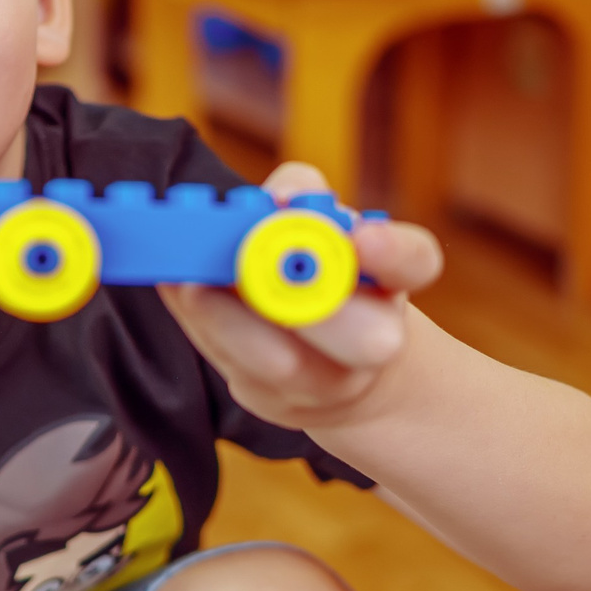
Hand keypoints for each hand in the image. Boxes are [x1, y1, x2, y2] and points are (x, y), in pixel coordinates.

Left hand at [160, 162, 443, 431]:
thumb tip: (276, 196)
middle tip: (249, 262)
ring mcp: (325, 381)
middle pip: (367, 338)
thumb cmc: (321, 270)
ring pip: (285, 365)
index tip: (360, 234)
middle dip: (307, 302)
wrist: (337, 365)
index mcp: (392, 279)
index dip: (392, 251)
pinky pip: (236, 369)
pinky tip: (174, 288)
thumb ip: (301, 190)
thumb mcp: (322, 218)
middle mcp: (375, 338)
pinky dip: (199, 325)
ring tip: (190, 282)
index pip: (415, 261)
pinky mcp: (272, 400)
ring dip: (230, 320)